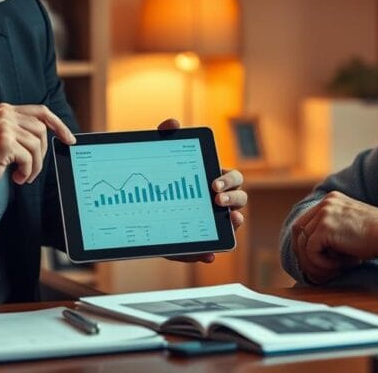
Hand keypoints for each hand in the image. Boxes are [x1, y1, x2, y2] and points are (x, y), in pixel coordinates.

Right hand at [0, 103, 74, 202]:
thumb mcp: (6, 139)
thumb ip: (24, 131)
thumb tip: (56, 134)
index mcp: (5, 110)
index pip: (42, 112)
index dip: (59, 125)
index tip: (69, 139)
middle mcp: (4, 114)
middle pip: (42, 130)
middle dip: (41, 153)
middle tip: (31, 168)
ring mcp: (4, 126)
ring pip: (37, 145)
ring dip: (34, 165)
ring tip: (23, 174)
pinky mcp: (4, 142)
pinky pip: (29, 158)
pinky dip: (27, 171)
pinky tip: (17, 177)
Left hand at [158, 118, 248, 263]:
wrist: (138, 206)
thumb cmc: (158, 177)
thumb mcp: (159, 156)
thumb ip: (164, 136)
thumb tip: (172, 123)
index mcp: (216, 181)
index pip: (234, 179)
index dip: (229, 181)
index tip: (213, 182)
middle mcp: (219, 203)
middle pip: (239, 200)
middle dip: (232, 198)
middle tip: (216, 199)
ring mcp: (211, 224)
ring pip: (231, 226)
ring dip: (233, 224)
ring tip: (227, 221)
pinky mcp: (197, 244)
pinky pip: (208, 251)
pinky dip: (210, 253)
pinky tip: (209, 254)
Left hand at [291, 191, 377, 283]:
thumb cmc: (377, 237)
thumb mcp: (350, 226)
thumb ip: (332, 230)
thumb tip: (311, 250)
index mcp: (331, 199)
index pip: (305, 221)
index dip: (306, 243)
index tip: (314, 260)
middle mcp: (326, 202)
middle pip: (299, 231)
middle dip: (304, 253)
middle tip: (318, 270)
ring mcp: (324, 213)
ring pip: (302, 243)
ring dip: (314, 261)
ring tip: (333, 270)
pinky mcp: (325, 228)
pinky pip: (311, 251)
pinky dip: (321, 263)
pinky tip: (338, 266)